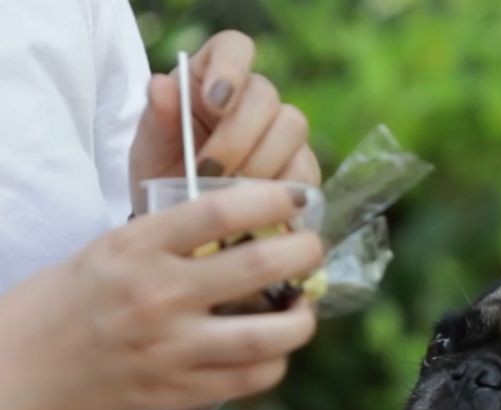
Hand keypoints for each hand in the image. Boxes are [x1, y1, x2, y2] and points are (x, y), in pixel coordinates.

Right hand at [0, 184, 321, 409]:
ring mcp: (173, 346)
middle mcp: (159, 294)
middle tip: (313, 249)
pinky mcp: (180, 390)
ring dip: (303, 317)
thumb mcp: (109, 251)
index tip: (296, 197)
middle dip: (305, 252)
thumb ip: (170, 241)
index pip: (220, 209)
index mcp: (138, 247)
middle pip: (262, 264)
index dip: (272, 198)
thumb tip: (244, 226)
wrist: (16, 370)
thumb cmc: (67, 304)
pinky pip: (254, 377)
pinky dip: (276, 361)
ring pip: (271, 333)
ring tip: (303, 307)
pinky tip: (273, 349)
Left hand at [128, 31, 320, 212]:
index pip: (234, 47)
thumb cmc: (164, 176)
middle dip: (237, 136)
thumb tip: (159, 85)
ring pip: (292, 128)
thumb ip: (156, 119)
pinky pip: (305, 170)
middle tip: (208, 171)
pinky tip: (255, 208)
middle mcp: (254, 99)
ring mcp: (283, 132)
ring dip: (260, 164)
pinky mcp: (302, 167)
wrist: (186, 225)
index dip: (230, 67)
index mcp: (212, 77)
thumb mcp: (149, 151)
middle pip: (265, 95)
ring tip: (229, 195)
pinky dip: (281, 190)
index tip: (214, 103)